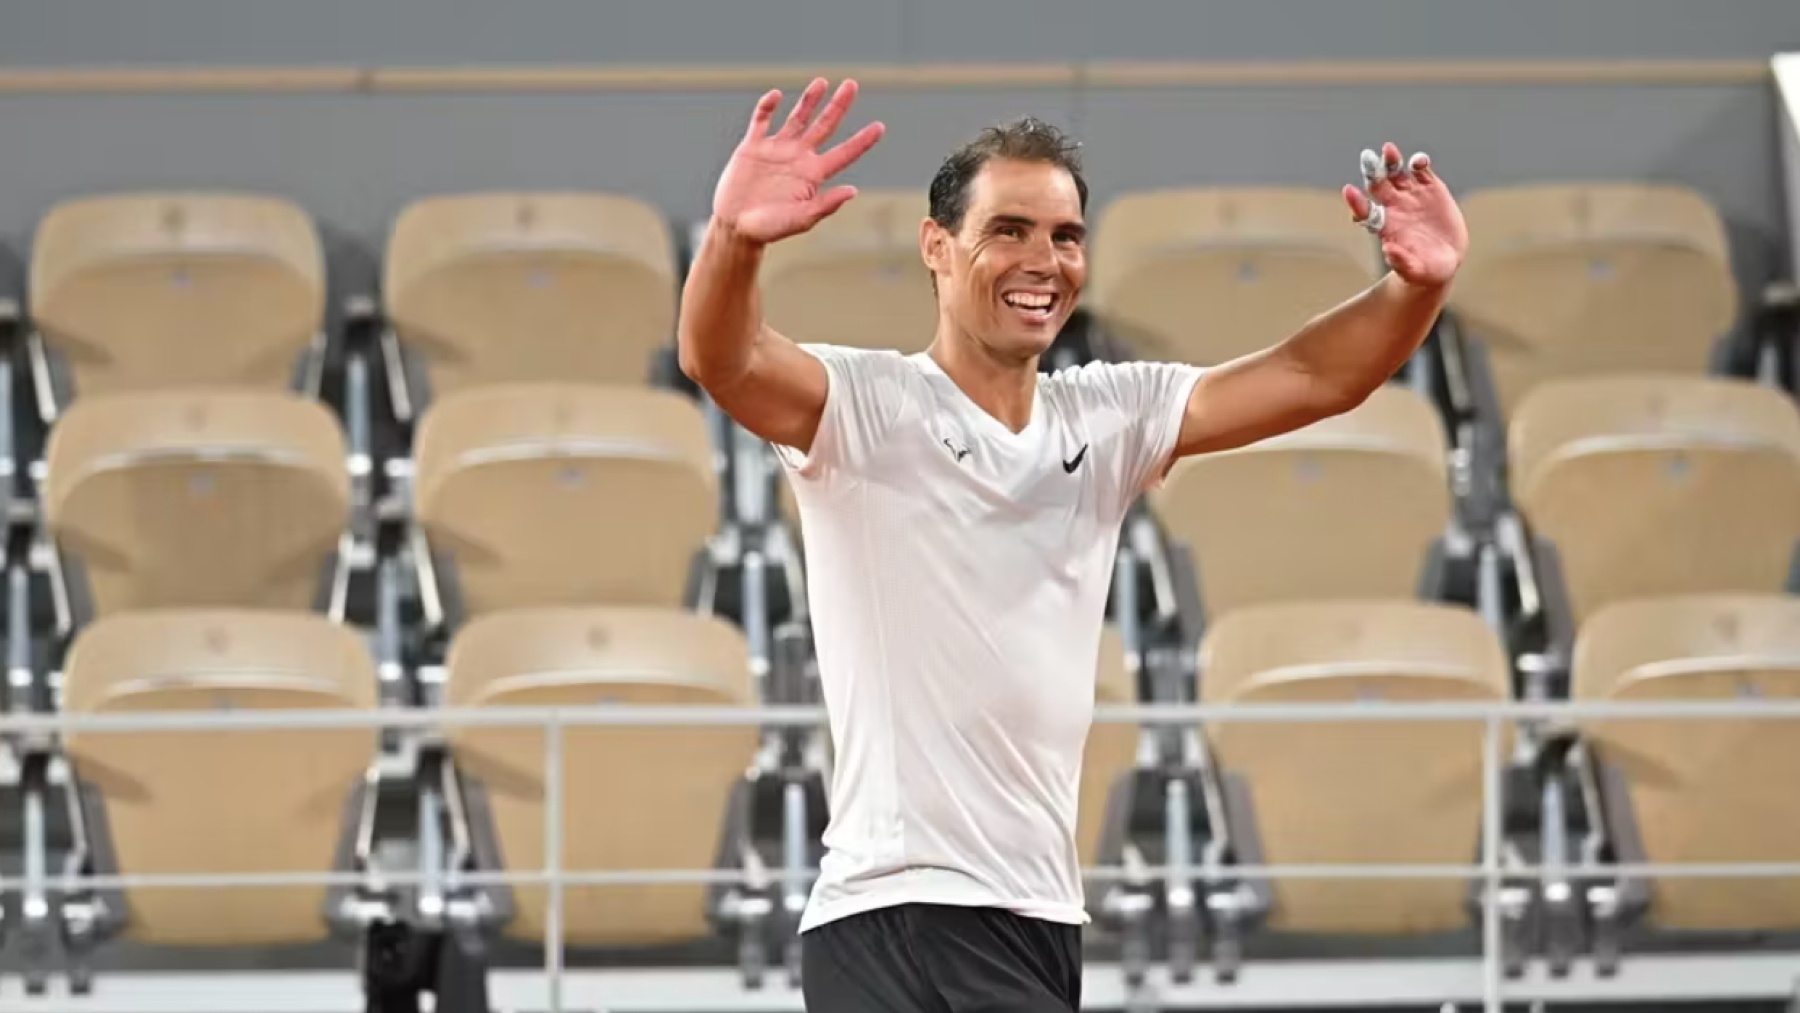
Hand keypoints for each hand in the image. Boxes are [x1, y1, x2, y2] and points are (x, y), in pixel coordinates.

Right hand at [712, 78, 886, 244]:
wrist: (736, 227)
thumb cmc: (770, 229)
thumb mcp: (801, 219)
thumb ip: (825, 205)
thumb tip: (853, 191)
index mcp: (813, 175)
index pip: (844, 153)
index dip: (862, 141)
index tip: (880, 127)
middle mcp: (799, 157)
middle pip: (824, 126)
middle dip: (838, 106)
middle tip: (852, 85)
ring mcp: (776, 149)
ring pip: (797, 118)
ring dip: (809, 100)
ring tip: (822, 82)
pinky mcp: (753, 147)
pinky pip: (762, 120)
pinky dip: (767, 107)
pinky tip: (776, 95)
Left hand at [1343, 142, 1466, 288]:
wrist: (1443, 260)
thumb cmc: (1424, 270)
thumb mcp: (1415, 271)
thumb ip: (1401, 262)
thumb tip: (1388, 251)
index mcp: (1384, 225)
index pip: (1365, 211)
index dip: (1357, 201)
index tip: (1349, 191)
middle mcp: (1393, 206)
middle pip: (1377, 185)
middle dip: (1371, 172)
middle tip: (1367, 158)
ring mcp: (1410, 194)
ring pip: (1396, 173)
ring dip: (1391, 161)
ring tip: (1388, 149)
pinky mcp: (1430, 187)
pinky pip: (1421, 170)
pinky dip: (1419, 163)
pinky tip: (1419, 162)